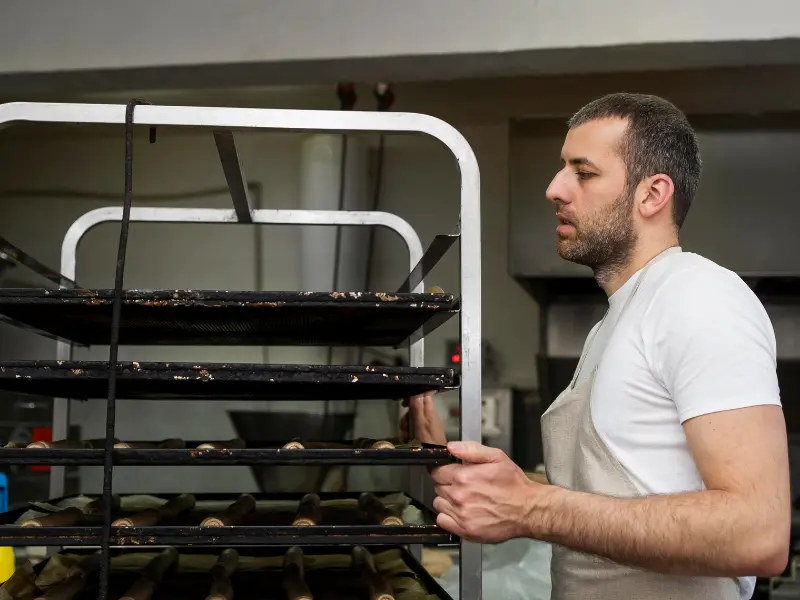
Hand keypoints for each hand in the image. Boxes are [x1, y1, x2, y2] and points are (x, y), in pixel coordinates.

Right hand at [400, 391, 446, 445]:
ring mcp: (429, 421)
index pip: (426, 392)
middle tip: (403, 423)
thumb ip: (417, 408)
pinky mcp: (426, 428)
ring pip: (414, 416)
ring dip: (407, 424)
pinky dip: (410, 430)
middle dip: (407, 414)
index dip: (416, 392)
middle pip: (416, 406)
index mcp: (430, 409)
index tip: (406, 398)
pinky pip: (416, 424)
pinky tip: (407, 438)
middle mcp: (430, 413)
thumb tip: (416, 392)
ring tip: (404, 435)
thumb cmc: (429, 439)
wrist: (436, 456)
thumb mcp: (420, 423)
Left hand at [431, 441, 548, 542]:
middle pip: (437, 487)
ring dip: (447, 500)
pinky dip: (448, 517)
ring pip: (439, 503)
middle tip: (464, 485)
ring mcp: (461, 514)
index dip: (444, 470)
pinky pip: (442, 521)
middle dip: (447, 484)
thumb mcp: (497, 457)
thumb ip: (471, 450)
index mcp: (464, 476)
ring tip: (465, 499)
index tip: (451, 472)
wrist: (528, 510)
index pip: (437, 471)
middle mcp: (460, 496)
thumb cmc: (514, 485)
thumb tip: (451, 447)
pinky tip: (462, 512)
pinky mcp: (465, 530)